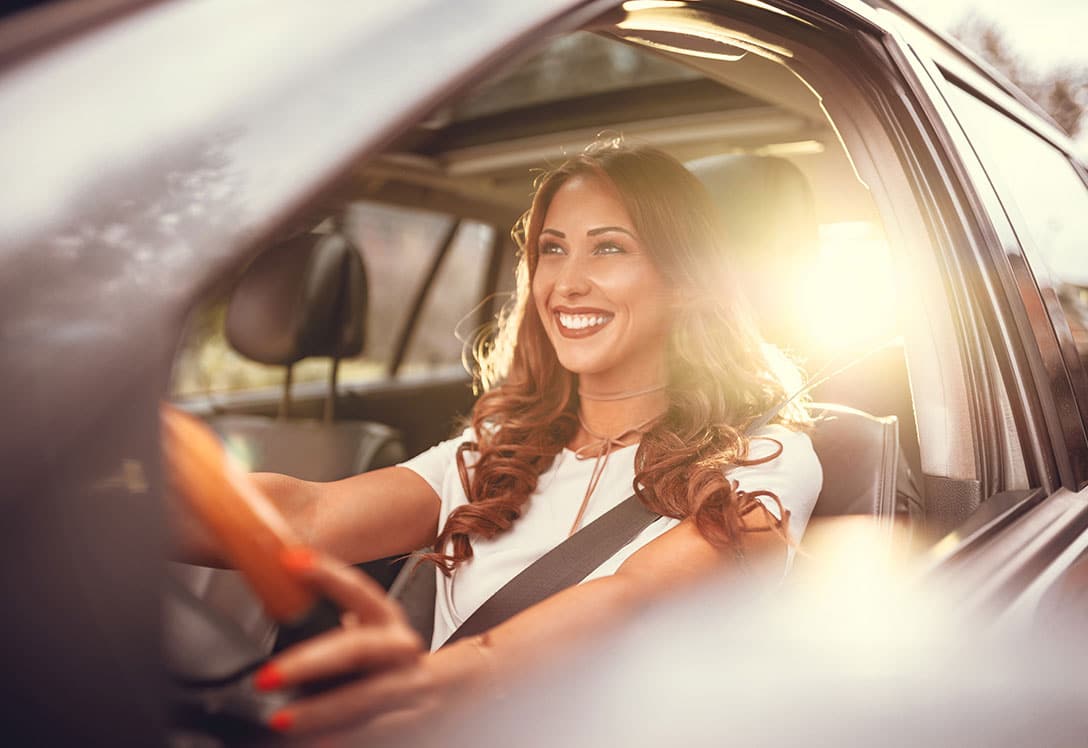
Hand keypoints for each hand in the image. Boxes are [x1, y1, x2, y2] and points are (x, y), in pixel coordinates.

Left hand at [253, 547, 434, 735]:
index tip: (291, 561)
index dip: (327, 574)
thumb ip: (329, 623)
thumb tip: (272, 599)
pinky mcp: (410, 723)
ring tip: (282, 720)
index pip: (359, 589)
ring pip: (366, 699)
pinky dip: (343, 739)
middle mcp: (401, 650)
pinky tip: (316, 744)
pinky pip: (373, 733)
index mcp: (387, 620)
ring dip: (321, 712)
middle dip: (309, 663)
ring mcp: (408, 688)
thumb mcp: (367, 633)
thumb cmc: (389, 661)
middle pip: (357, 650)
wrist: (448, 693)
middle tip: (268, 676)